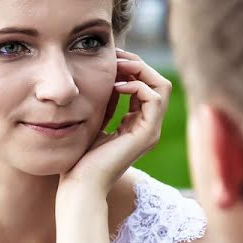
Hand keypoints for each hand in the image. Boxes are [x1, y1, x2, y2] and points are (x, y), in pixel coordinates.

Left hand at [58, 48, 172, 194]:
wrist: (81, 185)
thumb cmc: (80, 159)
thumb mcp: (94, 121)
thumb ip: (106, 101)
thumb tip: (109, 77)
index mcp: (137, 124)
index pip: (146, 85)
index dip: (131, 67)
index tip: (110, 59)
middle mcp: (148, 127)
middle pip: (158, 82)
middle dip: (138, 64)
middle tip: (115, 57)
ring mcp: (150, 131)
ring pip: (162, 86)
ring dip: (140, 70)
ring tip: (117, 66)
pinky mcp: (147, 135)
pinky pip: (154, 98)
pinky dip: (137, 85)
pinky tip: (117, 86)